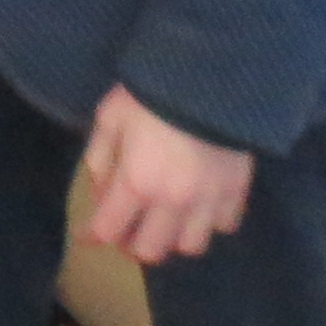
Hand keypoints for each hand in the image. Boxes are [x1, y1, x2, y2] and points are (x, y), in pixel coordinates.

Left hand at [81, 84, 255, 266]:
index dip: (92, 235)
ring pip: (190, 246)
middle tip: (128, 225)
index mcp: (137, 183)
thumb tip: (101, 192)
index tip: (88, 233)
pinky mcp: (237, 191)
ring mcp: (209, 200)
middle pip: (150, 251)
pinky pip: (224, 226)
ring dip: (173, 237)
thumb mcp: (110, 117)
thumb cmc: (150, 93)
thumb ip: (100, 158)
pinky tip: (200, 204)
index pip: (108, 231)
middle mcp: (172, 202)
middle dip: (132, 242)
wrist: (209, 75)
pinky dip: (209, 221)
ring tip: (167, 219)